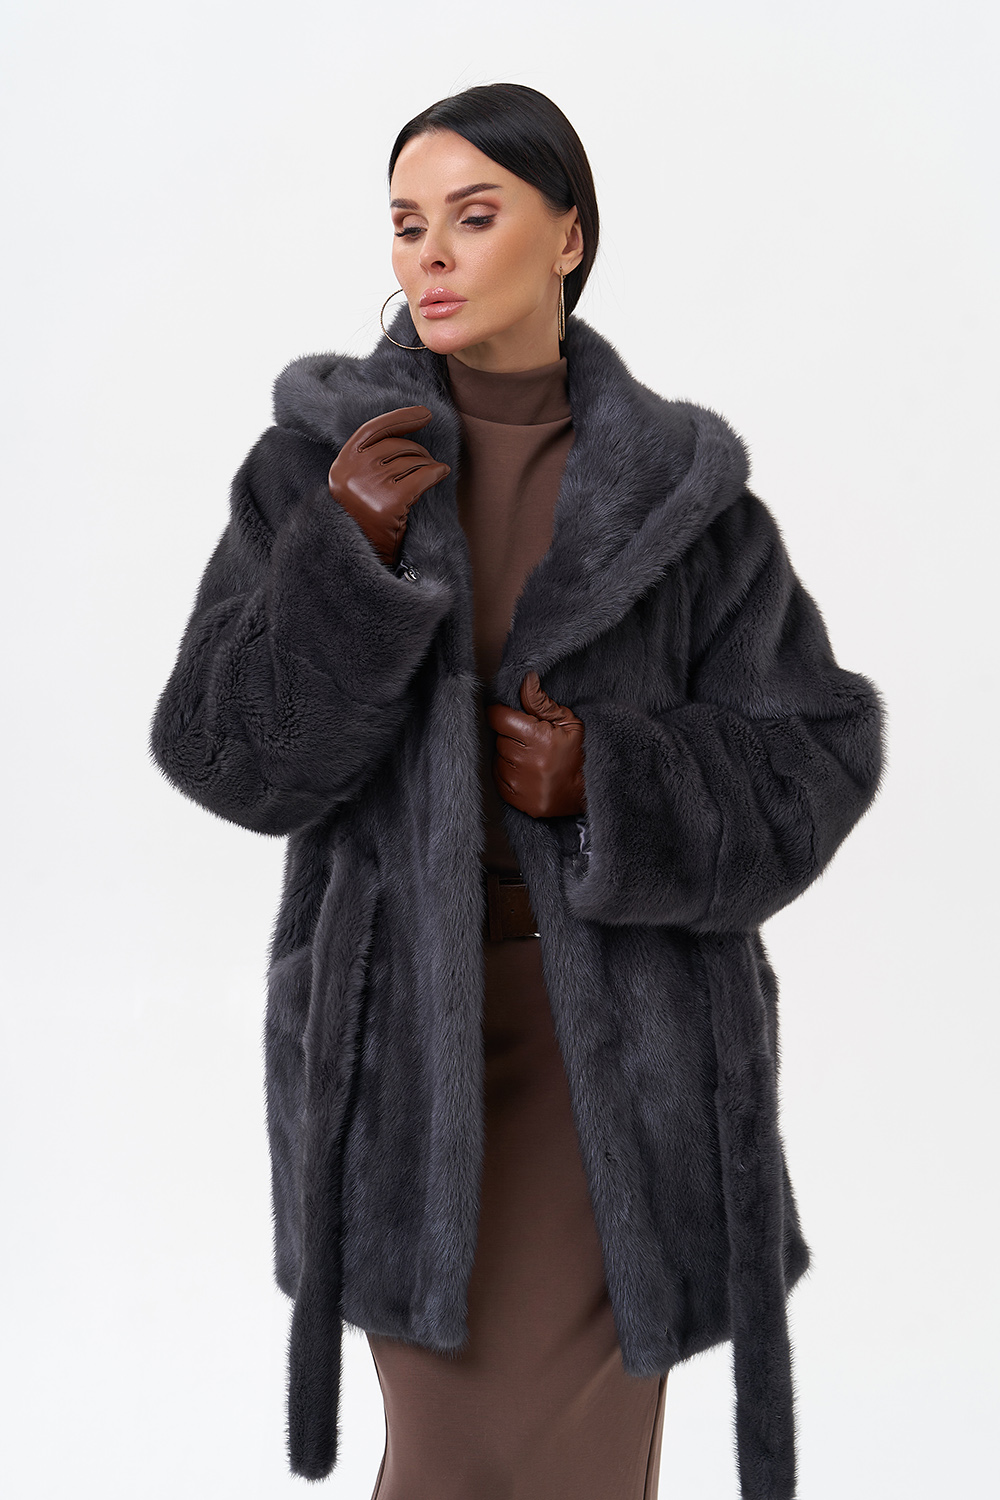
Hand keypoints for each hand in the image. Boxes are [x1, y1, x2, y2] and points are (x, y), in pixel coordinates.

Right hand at [327, 406, 450, 568]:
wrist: (360, 557)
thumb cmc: (365, 520)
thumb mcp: (357, 485)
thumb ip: (371, 460)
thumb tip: (408, 433)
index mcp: (342, 464)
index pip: (374, 429)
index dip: (401, 418)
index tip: (424, 414)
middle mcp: (352, 471)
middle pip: (397, 445)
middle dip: (418, 452)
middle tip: (427, 462)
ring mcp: (369, 486)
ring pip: (412, 460)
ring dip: (428, 465)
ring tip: (432, 473)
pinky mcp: (389, 502)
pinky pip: (422, 476)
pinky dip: (436, 473)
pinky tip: (442, 473)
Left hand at [486, 671, 586, 818]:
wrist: (587, 792)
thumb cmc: (579, 753)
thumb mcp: (567, 722)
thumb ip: (540, 701)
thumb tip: (526, 679)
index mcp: (539, 739)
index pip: (498, 717)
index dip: (502, 712)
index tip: (508, 714)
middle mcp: (525, 762)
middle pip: (499, 736)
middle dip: (511, 734)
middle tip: (530, 739)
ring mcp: (518, 783)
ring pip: (497, 756)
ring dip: (509, 754)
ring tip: (531, 757)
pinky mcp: (514, 798)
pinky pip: (497, 776)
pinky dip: (507, 771)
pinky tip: (526, 771)